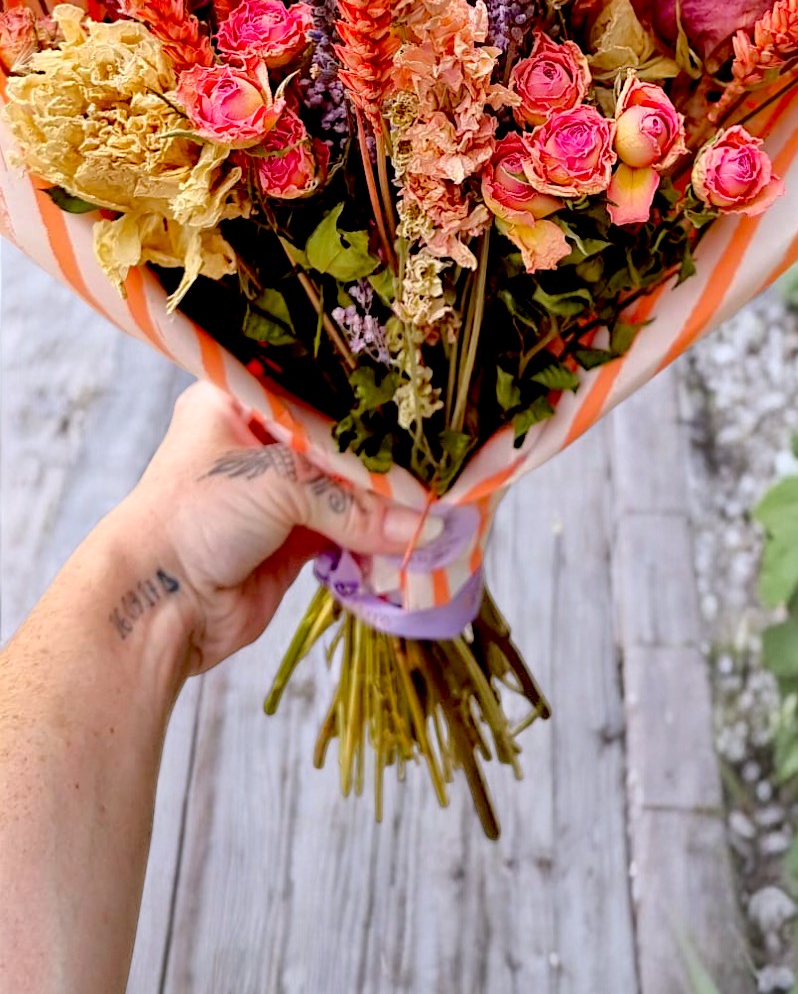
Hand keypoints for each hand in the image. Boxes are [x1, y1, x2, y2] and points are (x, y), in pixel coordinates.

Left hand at [118, 381, 438, 673]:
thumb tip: (426, 527)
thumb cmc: (194, 515)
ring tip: (444, 501)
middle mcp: (258, 439)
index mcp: (239, 399)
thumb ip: (353, 503)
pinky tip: (416, 536)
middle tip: (443, 457)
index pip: (317, 386)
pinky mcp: (293, 540)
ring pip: (347, 490)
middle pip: (339, 441)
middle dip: (385, 457)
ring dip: (388, 503)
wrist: (157, 607)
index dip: (366, 398)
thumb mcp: (275, 484)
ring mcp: (276, 492)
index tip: (421, 402)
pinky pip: (348, 532)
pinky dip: (378, 537)